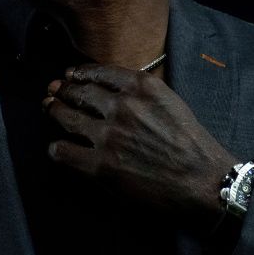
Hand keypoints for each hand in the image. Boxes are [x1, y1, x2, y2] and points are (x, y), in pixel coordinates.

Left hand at [42, 64, 236, 230]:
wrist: (204, 182)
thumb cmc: (193, 145)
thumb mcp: (171, 102)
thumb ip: (142, 93)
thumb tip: (113, 91)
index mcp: (141, 87)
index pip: (98, 72)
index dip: (79, 73)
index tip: (71, 75)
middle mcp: (121, 107)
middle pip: (79, 92)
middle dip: (62, 91)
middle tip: (53, 92)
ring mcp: (108, 136)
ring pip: (66, 117)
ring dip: (54, 112)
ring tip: (49, 110)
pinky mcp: (100, 166)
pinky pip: (64, 152)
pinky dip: (57, 149)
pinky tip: (58, 149)